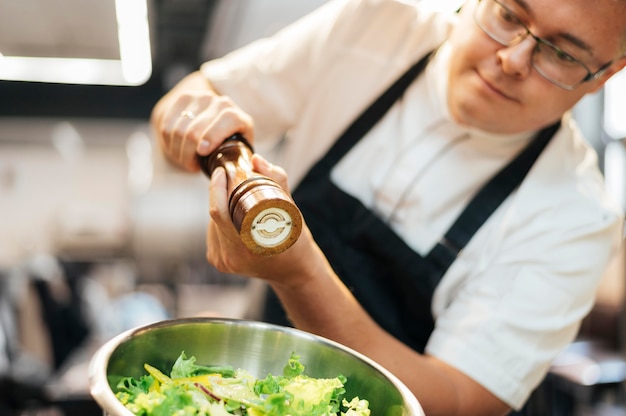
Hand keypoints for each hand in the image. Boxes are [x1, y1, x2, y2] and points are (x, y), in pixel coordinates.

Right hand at [150, 72, 254, 171]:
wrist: (213, 114)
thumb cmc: (226, 141)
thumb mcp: (237, 150)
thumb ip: (236, 160)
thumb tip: (233, 172)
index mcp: (237, 117)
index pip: (227, 120)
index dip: (213, 136)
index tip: (202, 152)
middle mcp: (219, 103)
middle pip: (196, 131)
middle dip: (189, 154)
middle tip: (191, 164)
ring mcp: (200, 98)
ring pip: (179, 130)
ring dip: (177, 150)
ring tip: (184, 158)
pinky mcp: (183, 98)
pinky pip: (167, 125)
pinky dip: (168, 142)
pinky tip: (176, 148)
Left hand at [205, 154, 323, 284]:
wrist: (294, 272)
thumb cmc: (296, 241)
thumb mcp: (292, 211)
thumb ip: (277, 181)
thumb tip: (256, 159)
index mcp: (247, 247)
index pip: (218, 212)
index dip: (216, 188)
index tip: (221, 171)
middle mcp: (230, 257)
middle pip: (214, 216)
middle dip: (220, 194)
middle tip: (231, 180)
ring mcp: (223, 262)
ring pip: (212, 224)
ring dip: (220, 208)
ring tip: (237, 201)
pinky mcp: (219, 262)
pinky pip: (213, 234)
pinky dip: (220, 222)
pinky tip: (233, 218)